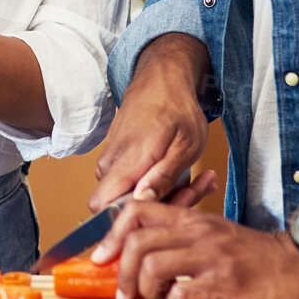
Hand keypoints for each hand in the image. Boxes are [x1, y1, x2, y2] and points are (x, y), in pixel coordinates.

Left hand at [89, 201, 298, 298]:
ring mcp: (212, 255)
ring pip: (153, 265)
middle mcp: (198, 231)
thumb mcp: (214, 233)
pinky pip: (184, 292)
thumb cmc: (253, 253)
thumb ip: (180, 236)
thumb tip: (136, 251)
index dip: (111, 235)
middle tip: (125, 295)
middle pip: (137, 242)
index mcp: (191, 218)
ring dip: (145, 290)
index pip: (136, 210)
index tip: (102, 259)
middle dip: (122, 273)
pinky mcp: (228, 280)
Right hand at [90, 34, 216, 210]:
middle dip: (160, 207)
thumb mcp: (185, 146)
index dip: (126, 219)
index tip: (162, 212)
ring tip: (194, 180)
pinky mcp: (116, 157)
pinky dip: (157, 183)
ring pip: (129, 194)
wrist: (161, 78)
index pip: (103, 206)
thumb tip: (141, 201)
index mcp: (128, 161)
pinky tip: (180, 173)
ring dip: (163, 195)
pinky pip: (131, 181)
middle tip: (195, 190)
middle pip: (122, 206)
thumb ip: (162, 177)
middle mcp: (112, 162)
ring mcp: (111, 159)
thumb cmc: (177, 108)